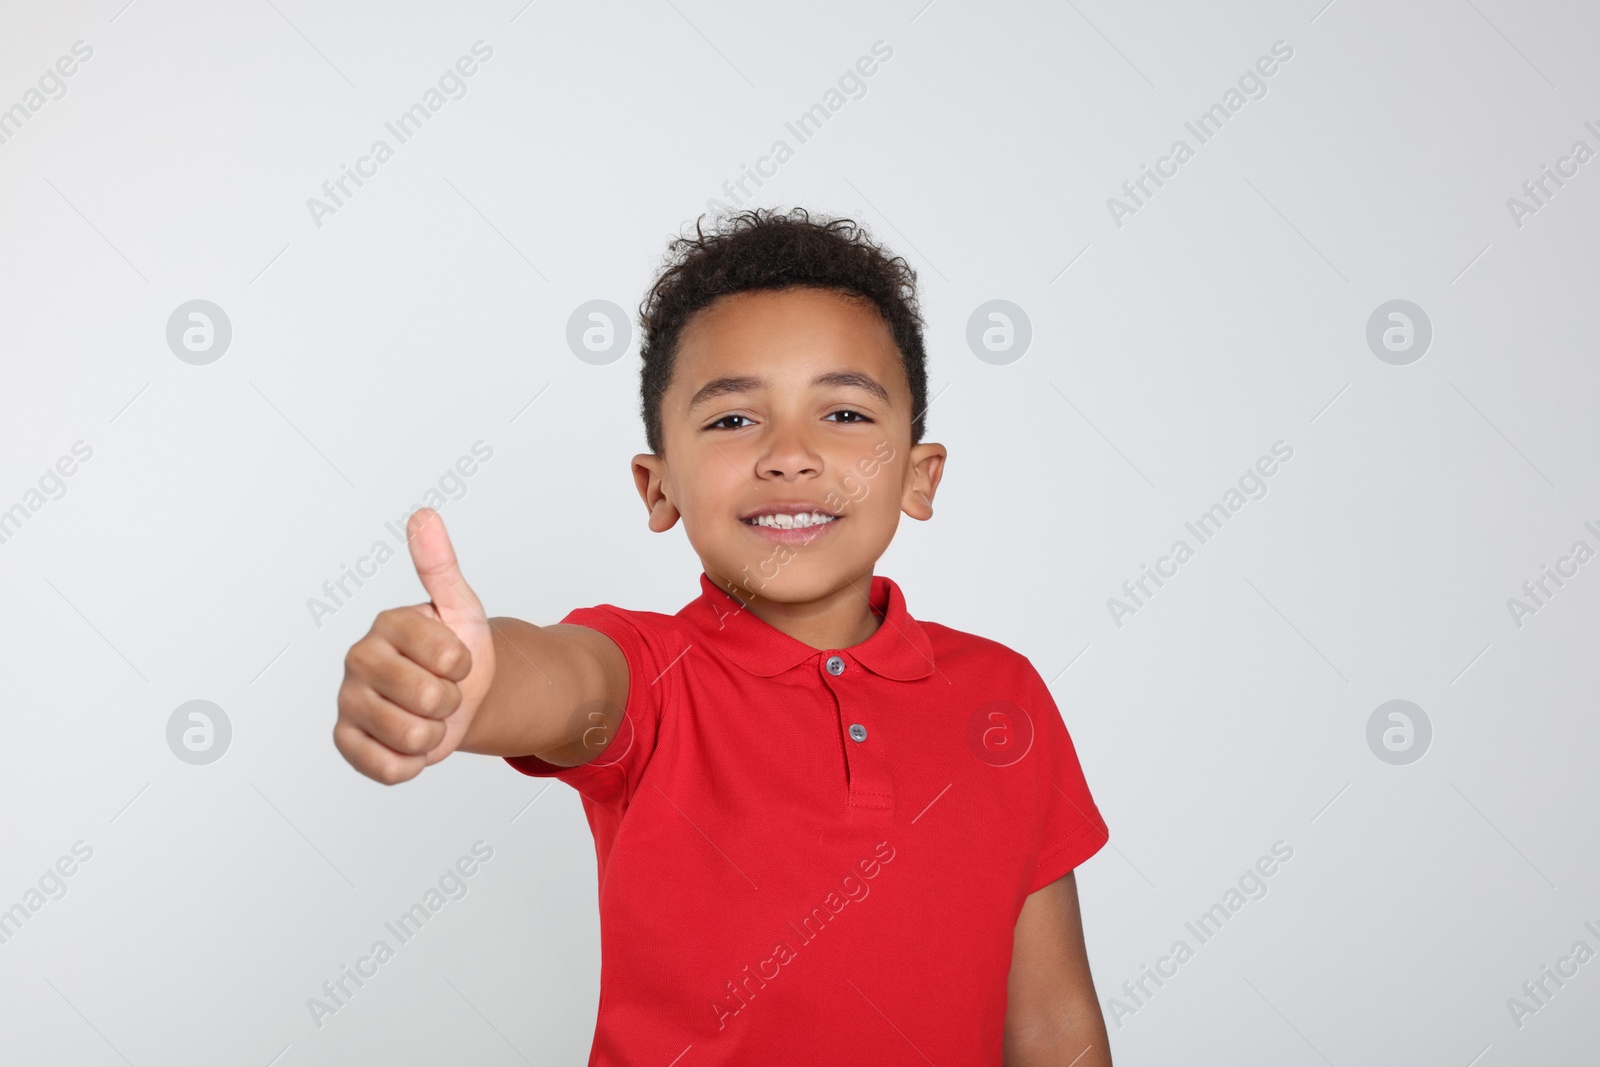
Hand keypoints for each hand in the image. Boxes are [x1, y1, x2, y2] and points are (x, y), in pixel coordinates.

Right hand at [333, 508, 496, 783]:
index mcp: (387, 624)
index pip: (448, 657)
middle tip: (441, 690)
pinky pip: (389, 768)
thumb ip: (440, 565)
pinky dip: (412, 762)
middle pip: (428, 699)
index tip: (454, 658)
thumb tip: (423, 515)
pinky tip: (407, 741)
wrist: (455, 699)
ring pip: (412, 737)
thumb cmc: (456, 651)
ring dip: (434, 733)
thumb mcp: (460, 609)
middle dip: (450, 701)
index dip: (463, 665)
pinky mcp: (345, 742)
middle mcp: (358, 659)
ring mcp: (348, 701)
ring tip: (426, 715)